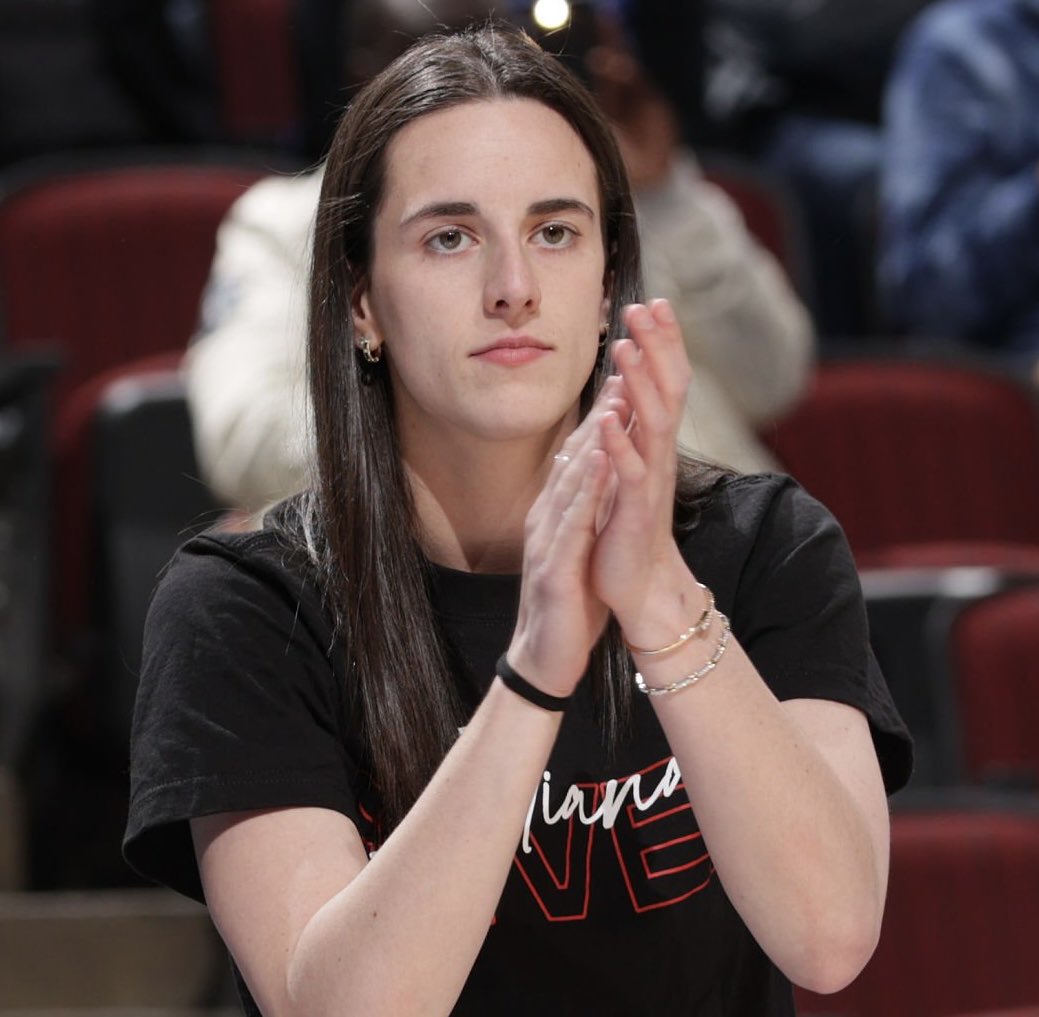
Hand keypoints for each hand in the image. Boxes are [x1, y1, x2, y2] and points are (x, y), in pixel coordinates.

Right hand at [505, 378, 626, 696]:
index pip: (580, 458)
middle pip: (575, 457)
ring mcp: (546, 542)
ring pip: (572, 481)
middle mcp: (546, 520)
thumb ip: (584, 514)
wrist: (544, 660)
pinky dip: (586, 490)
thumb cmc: (568, 605)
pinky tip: (600, 462)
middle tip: (624, 368)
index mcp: (555, 516)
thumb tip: (598, 482)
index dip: (602, 419)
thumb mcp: (579, 550)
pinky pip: (572, 523)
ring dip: (594, 439)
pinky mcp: (553, 569)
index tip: (626, 380)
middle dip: (601, 414)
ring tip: (617, 400)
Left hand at [590, 300, 694, 634]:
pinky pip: (630, 472)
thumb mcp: (629, 473)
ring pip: (652, 424)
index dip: (662, 344)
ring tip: (624, 347)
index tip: (653, 303)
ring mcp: (650, 483)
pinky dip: (618, 443)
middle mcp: (660, 457)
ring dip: (640, 383)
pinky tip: (607, 416)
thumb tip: (622, 394)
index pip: (665, 383)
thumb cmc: (628, 529)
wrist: (640, 589)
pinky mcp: (634, 511)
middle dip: (658, 347)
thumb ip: (629, 435)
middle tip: (647, 305)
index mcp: (655, 446)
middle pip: (669, 390)